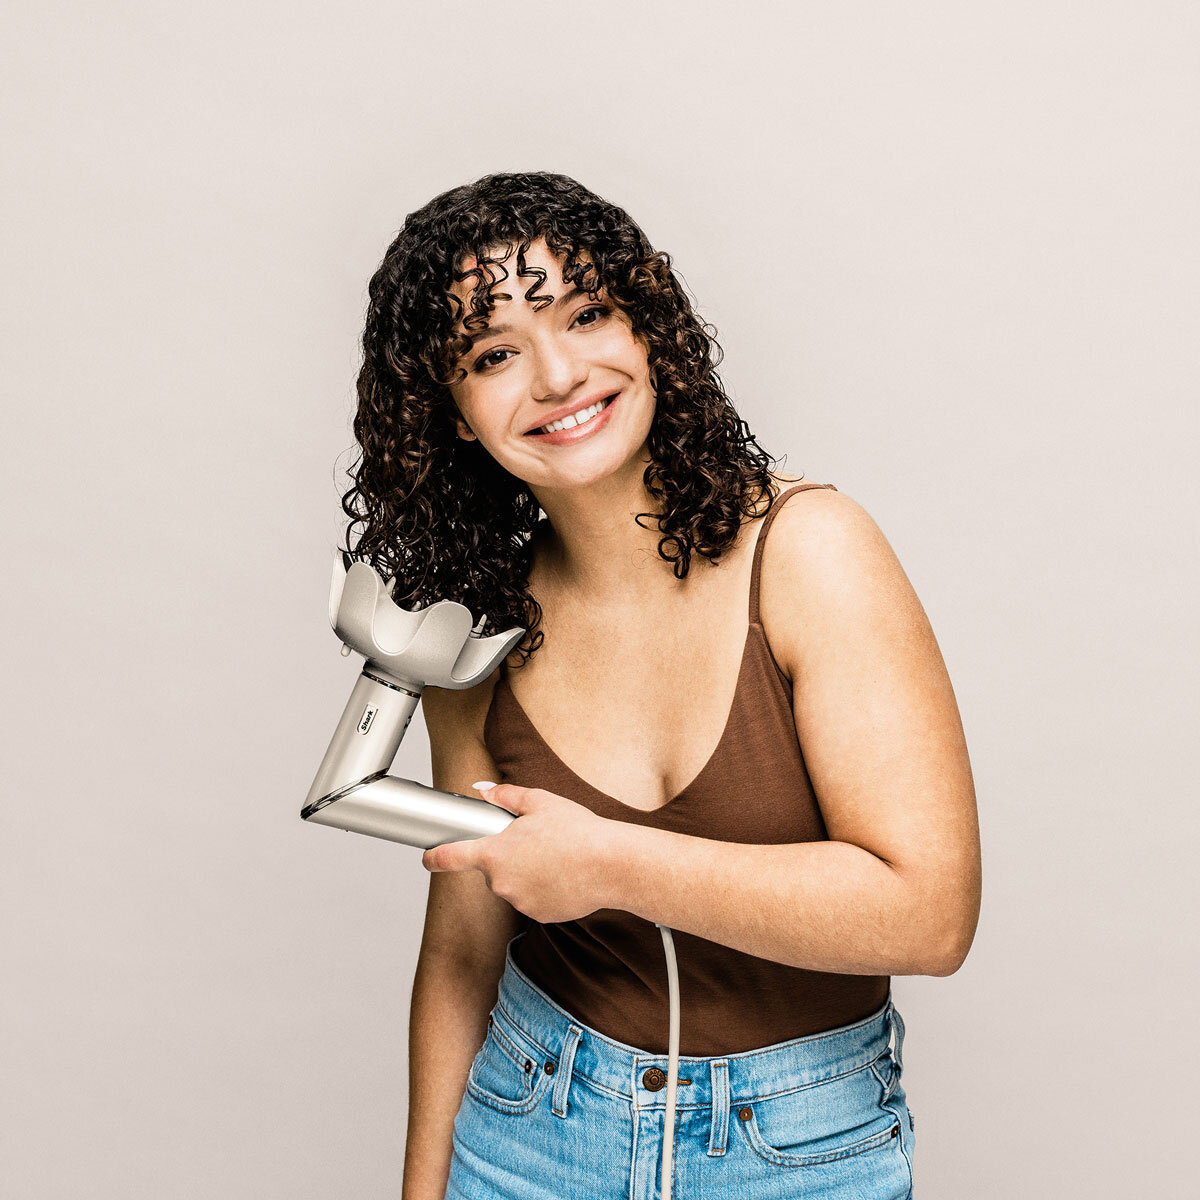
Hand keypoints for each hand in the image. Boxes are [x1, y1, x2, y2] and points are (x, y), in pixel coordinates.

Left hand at [421, 782, 621, 922]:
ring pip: (514, 884)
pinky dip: (543, 887)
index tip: (427, 857)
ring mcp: (520, 902)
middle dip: (506, 855)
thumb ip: (505, 796)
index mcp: (495, 852)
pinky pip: (533, 898)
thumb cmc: (578, 832)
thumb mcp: (540, 802)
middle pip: (492, 868)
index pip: (450, 857)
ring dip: (526, 872)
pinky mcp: (539, 915)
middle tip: (534, 841)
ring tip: (556, 856)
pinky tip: (564, 874)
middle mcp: (501, 882)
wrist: (611, 865)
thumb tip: (483, 791)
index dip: (434, 857)